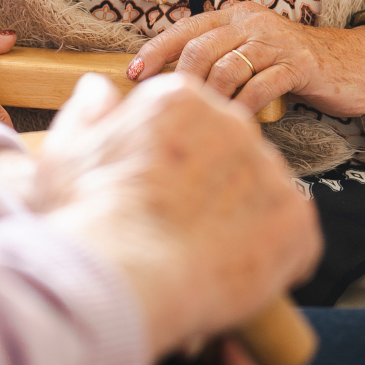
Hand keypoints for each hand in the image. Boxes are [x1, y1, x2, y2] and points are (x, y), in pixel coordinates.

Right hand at [34, 74, 319, 358]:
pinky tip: (235, 271)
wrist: (124, 278)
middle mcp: (233, 121)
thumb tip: (97, 87)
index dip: (176, 162)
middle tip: (180, 227)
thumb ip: (88, 113)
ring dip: (243, 222)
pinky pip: (294, 236)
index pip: (192, 120)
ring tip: (203, 255)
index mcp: (180, 99)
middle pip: (231, 152)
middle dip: (212, 187)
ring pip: (262, 193)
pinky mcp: (296, 219)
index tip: (160, 193)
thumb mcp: (68, 155)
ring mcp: (268, 169)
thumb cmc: (89, 219)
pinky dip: (273, 258)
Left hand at [126, 0, 364, 118]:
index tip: (133, 75)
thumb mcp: (257, 55)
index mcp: (236, 16)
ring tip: (201, 123)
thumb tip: (176, 89)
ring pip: (226, 66)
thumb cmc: (300, 67)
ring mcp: (276, 41)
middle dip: (178, 80)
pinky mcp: (299, 64)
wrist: (359, 64)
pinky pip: (260, 85)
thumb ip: (223, 62)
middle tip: (168, 109)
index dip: (156, 50)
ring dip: (210, 99)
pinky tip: (236, 126)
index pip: (185, 28)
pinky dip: (243, 108)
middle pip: (200, 47)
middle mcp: (252, 22)